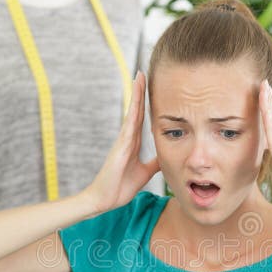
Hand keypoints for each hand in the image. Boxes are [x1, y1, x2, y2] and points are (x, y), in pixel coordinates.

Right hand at [85, 71, 159, 213]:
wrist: (104, 200)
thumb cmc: (120, 186)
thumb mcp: (145, 172)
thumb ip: (154, 162)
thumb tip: (167, 155)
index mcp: (133, 142)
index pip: (142, 117)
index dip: (147, 101)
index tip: (152, 86)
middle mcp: (127, 137)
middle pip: (137, 109)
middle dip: (141, 91)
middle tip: (145, 71)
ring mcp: (123, 140)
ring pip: (132, 112)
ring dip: (136, 94)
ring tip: (140, 76)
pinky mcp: (120, 146)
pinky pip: (129, 124)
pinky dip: (133, 110)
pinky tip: (137, 98)